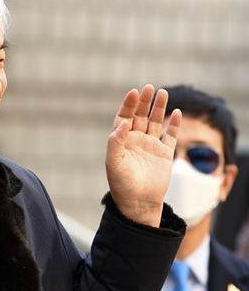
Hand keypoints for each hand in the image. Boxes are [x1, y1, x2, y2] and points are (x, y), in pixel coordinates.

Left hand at [106, 84, 181, 226]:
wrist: (138, 202)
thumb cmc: (122, 184)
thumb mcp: (113, 162)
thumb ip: (115, 142)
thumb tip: (122, 123)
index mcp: (121, 141)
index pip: (124, 117)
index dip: (128, 105)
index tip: (133, 93)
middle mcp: (135, 141)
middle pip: (140, 116)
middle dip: (144, 102)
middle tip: (148, 88)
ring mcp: (150, 146)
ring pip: (155, 122)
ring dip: (159, 108)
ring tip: (162, 93)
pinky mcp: (164, 154)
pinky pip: (170, 135)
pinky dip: (173, 124)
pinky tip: (177, 112)